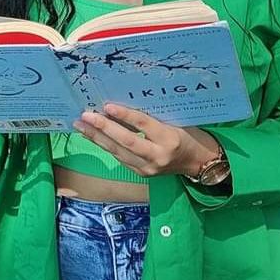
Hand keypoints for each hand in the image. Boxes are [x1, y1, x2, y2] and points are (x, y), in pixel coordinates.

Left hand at [72, 103, 219, 178]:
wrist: (198, 162)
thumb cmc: (187, 134)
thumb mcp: (174, 121)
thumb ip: (151, 116)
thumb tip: (120, 105)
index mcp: (170, 138)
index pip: (144, 125)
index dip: (124, 115)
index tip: (107, 105)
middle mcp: (158, 156)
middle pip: (127, 141)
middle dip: (103, 128)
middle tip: (85, 115)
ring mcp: (149, 168)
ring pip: (118, 152)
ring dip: (96, 138)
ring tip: (80, 125)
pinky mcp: (141, 174)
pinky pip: (119, 157)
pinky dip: (104, 145)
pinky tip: (91, 136)